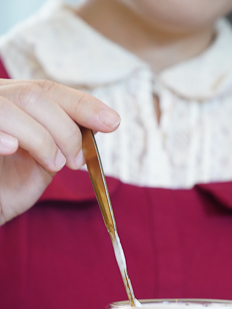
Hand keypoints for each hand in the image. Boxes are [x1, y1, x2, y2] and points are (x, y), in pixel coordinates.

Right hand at [0, 78, 120, 224]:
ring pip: (12, 107)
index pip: (49, 89)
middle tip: (75, 161)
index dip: (82, 103)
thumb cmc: (6, 188)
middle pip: (35, 95)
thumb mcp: (43, 162)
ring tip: (51, 164)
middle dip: (65, 129)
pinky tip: (12, 148)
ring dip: (41, 137)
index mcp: (12, 100)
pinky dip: (1, 135)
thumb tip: (101, 123)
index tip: (112, 122)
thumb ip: (65, 141)